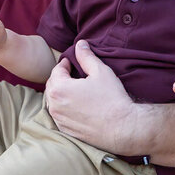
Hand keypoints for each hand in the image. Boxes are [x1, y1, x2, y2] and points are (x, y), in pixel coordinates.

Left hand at [44, 41, 141, 155]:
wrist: (122, 128)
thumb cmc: (112, 98)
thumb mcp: (101, 71)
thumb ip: (87, 56)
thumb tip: (80, 44)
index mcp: (59, 88)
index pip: (56, 70)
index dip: (65, 64)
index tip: (72, 62)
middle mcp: (54, 105)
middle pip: (52, 85)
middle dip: (60, 77)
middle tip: (72, 74)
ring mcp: (59, 120)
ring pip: (54, 101)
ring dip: (61, 93)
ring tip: (75, 89)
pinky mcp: (66, 130)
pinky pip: (59, 115)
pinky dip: (64, 107)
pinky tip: (77, 105)